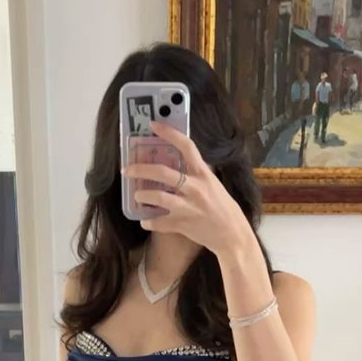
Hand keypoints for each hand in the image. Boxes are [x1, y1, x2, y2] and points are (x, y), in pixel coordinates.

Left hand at [122, 118, 251, 256]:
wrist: (232, 235)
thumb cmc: (222, 208)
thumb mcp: (212, 184)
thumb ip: (197, 173)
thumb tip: (179, 161)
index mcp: (203, 175)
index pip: (187, 147)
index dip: (169, 133)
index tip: (153, 125)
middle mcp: (195, 188)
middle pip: (163, 173)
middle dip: (141, 169)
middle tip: (128, 169)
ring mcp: (188, 207)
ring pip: (158, 197)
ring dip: (142, 195)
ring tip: (136, 195)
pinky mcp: (183, 224)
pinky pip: (159, 222)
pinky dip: (148, 221)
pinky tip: (145, 220)